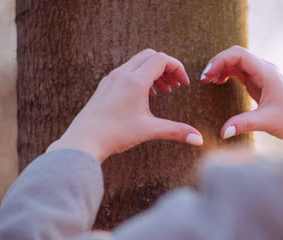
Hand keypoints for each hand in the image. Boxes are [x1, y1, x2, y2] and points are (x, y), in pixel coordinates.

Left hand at [47, 49, 202, 161]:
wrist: (83, 141)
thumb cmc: (115, 134)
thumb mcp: (150, 130)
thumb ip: (176, 131)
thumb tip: (199, 139)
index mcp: (135, 80)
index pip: (161, 59)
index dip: (177, 68)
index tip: (183, 84)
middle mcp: (122, 74)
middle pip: (150, 56)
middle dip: (166, 68)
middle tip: (175, 86)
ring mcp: (111, 79)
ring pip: (137, 63)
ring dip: (153, 72)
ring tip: (163, 91)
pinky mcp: (105, 87)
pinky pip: (126, 72)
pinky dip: (140, 77)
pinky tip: (143, 97)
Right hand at [200, 46, 282, 143]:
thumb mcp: (267, 122)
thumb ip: (243, 124)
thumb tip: (222, 132)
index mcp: (267, 73)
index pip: (239, 54)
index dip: (220, 60)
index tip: (207, 75)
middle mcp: (265, 69)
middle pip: (236, 55)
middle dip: (218, 63)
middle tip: (203, 79)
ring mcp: (263, 75)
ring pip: (238, 63)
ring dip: (222, 68)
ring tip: (208, 81)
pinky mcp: (261, 83)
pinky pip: (241, 72)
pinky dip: (228, 74)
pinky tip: (219, 83)